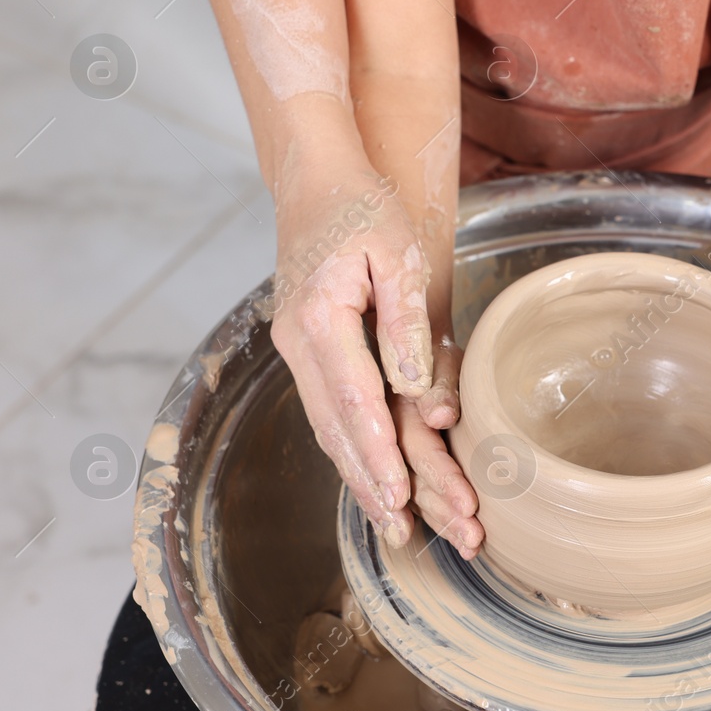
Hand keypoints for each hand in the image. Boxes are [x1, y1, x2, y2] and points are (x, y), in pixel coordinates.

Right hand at [267, 138, 481, 556]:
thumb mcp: (393, 251)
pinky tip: (374, 480)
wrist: (316, 179)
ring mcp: (298, 350)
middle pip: (336, 428)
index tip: (402, 494)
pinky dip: (352, 450)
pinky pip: (330, 412)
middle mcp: (299, 343)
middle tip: (404, 531)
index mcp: (319, 317)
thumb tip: (412, 388)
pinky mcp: (310, 352)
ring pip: (329, 428)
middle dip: (371, 483)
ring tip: (396, 523)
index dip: (378, 452)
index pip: (353, 399)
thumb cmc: (361, 207)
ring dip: (361, 476)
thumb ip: (403, 319)